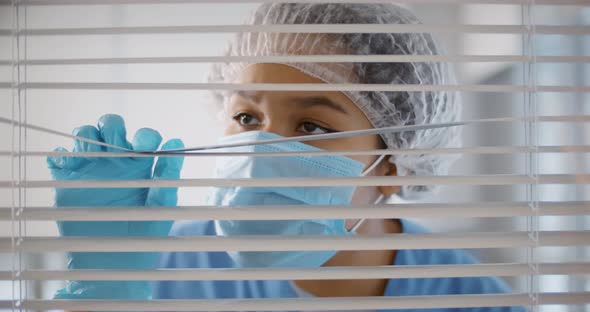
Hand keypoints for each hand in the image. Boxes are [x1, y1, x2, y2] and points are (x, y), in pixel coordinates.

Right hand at [47, 114, 183, 298]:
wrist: (114, 263)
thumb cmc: (144, 236)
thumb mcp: (162, 204)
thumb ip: (168, 173)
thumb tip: (177, 140)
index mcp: (141, 165)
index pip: (143, 136)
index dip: (144, 135)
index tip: (143, 146)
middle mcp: (116, 163)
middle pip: (110, 127)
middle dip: (111, 126)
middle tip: (114, 146)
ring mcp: (91, 169)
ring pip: (84, 136)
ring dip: (85, 136)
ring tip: (89, 155)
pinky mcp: (67, 181)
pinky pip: (59, 158)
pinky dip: (60, 155)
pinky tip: (68, 165)